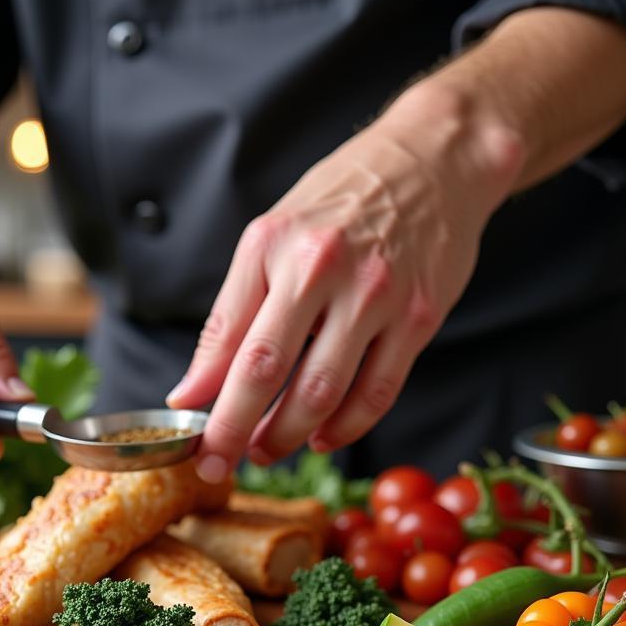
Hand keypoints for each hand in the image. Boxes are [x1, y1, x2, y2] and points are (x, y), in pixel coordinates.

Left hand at [167, 85, 523, 481]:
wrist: (434, 160)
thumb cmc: (341, 203)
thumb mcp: (269, 241)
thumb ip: (229, 317)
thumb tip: (191, 390)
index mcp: (276, 247)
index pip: (230, 343)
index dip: (208, 404)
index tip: (192, 441)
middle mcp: (324, 270)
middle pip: (270, 372)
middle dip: (237, 432)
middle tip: (221, 465)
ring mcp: (377, 296)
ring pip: (324, 393)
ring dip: (288, 436)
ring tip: (267, 451)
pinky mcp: (419, 318)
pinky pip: (377, 392)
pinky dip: (345, 427)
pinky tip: (322, 437)